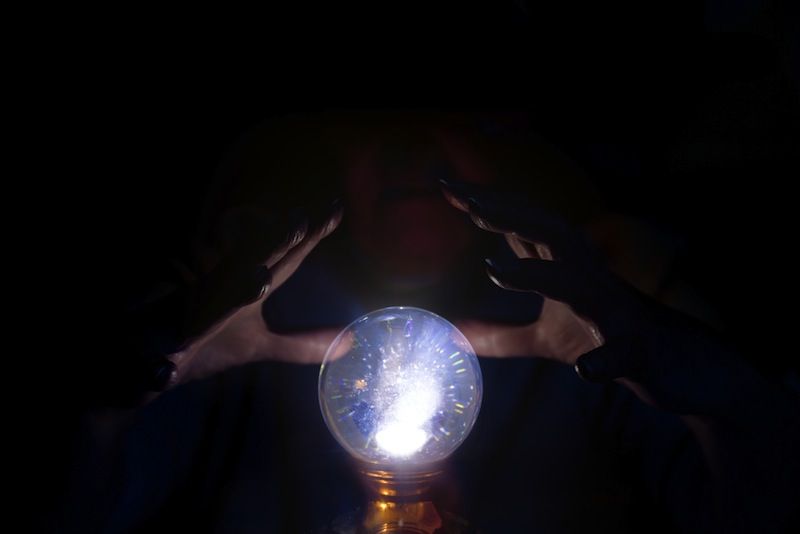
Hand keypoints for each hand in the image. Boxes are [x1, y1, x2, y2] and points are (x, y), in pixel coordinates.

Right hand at [134, 200, 342, 390]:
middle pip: (245, 266)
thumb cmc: (205, 344)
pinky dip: (153, 367)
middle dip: (270, 246)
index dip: (307, 237)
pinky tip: (159, 371)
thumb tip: (351, 340)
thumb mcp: (257, 345)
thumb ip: (301, 342)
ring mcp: (177, 321)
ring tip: (256, 280)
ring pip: (202, 306)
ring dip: (227, 295)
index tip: (336, 208)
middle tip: (299, 222)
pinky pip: (148, 363)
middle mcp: (211, 295)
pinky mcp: (144, 352)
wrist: (136, 371)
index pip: (279, 260)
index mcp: (240, 292)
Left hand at [440, 179, 762, 417]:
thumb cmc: (607, 337)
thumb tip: (454, 334)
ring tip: (493, 270)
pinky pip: (622, 354)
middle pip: (551, 234)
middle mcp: (590, 278)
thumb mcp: (545, 338)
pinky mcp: (638, 352)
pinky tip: (584, 370)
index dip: (488, 206)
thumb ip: (501, 335)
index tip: (445, 185)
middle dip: (511, 214)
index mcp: (566, 269)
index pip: (522, 230)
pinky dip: (604, 360)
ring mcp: (615, 312)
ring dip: (539, 274)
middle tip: (469, 201)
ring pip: (580, 283)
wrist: (679, 367)